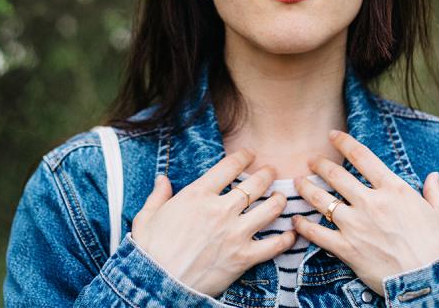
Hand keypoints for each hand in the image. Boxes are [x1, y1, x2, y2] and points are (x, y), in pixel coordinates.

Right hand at [129, 149, 297, 297]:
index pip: (229, 166)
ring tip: (281, 198)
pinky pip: (274, 245)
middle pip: (256, 184)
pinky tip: (291, 234)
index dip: (244, 157)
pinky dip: (286, 239)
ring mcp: (235, 233)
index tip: (249, 155)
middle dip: (267, 174)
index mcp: (198, 195)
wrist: (157, 283)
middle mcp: (220, 210)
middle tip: (272, 172)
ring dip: (279, 201)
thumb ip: (158, 195)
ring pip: (270, 209)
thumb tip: (162, 179)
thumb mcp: (147, 217)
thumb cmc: (150, 251)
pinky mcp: (243, 258)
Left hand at [291, 130, 438, 296]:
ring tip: (298, 182)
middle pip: (336, 175)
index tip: (333, 135)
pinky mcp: (347, 248)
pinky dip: (303, 226)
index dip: (344, 142)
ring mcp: (356, 225)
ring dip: (306, 189)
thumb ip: (434, 193)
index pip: (363, 157)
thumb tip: (434, 176)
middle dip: (319, 164)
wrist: (429, 281)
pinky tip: (296, 220)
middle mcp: (372, 202)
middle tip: (310, 160)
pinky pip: (318, 233)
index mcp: (394, 190)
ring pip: (322, 200)